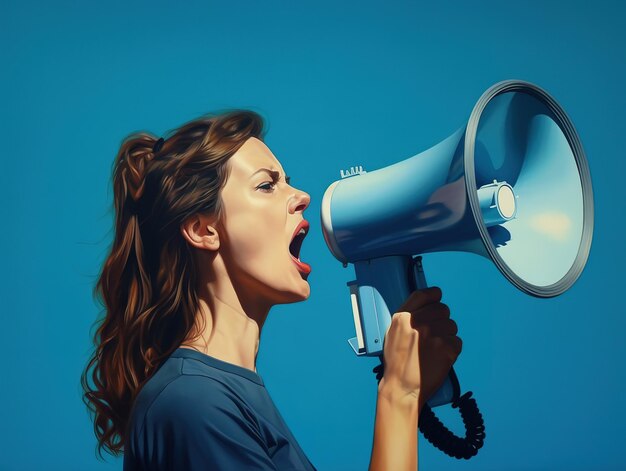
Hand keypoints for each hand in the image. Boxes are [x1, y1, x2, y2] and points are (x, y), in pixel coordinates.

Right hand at [379, 287, 461, 407]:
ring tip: (434, 349)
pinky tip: (439, 357)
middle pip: (443, 309)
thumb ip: (407, 318)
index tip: (437, 300)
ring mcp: (434, 335)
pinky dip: (451, 350)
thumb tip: (426, 307)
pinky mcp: (447, 348)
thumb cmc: (396, 362)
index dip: (434, 296)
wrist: (401, 388)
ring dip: (447, 335)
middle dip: (441, 320)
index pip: (426, 294)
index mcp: (403, 317)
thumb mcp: (392, 333)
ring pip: (452, 325)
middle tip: (433, 335)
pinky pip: (457, 341)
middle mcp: (419, 322)